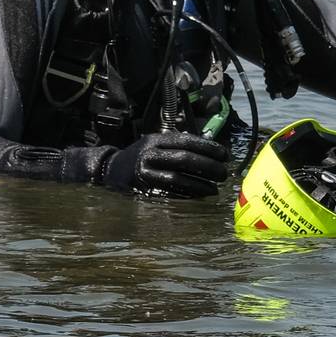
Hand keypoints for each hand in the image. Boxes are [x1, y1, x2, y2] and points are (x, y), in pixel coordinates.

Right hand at [98, 131, 230, 197]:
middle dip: (208, 166)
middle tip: (223, 173)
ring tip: (215, 188)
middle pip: (184, 159)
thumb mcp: (155, 143)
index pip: (186, 141)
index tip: (225, 154)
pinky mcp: (143, 190)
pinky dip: (187, 195)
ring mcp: (145, 173)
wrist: (110, 170)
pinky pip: (169, 193)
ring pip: (178, 178)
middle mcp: (149, 154)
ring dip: (200, 184)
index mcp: (155, 140)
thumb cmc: (142, 156)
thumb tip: (210, 151)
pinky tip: (200, 196)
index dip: (208, 147)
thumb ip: (177, 144)